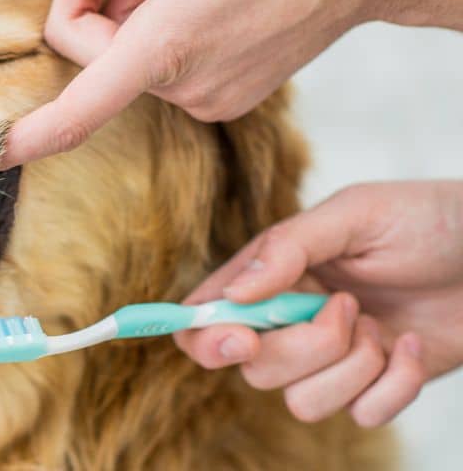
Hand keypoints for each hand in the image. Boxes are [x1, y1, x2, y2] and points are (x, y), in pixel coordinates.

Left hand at [1, 0, 462, 168]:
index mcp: (168, 44)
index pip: (81, 107)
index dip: (31, 135)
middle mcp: (183, 85)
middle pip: (96, 51)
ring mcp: (204, 98)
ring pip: (130, 54)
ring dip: (142, 7)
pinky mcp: (220, 98)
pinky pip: (162, 64)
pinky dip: (166, 27)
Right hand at [174, 181, 462, 426]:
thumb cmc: (424, 219)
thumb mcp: (354, 214)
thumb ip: (286, 248)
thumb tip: (232, 293)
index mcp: (273, 275)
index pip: (206, 316)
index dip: (204, 337)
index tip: (239, 338)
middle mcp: (292, 320)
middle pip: (253, 367)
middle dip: (303, 347)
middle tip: (346, 306)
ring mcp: (332, 357)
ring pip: (301, 402)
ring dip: (351, 368)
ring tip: (380, 325)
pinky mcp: (374, 385)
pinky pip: (362, 415)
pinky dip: (395, 384)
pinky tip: (413, 344)